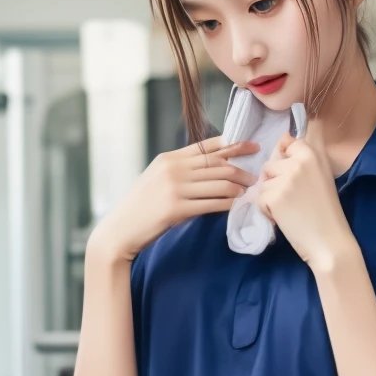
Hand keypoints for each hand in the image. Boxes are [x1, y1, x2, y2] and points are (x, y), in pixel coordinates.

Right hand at [90, 139, 258, 261]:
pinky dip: (227, 204)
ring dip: (237, 187)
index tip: (252, 146)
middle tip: (255, 176)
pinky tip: (236, 205)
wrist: (120, 230)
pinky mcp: (176, 209)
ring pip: (217, 183)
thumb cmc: (140, 208)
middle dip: (241, 169)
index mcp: (169, 159)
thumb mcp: (157, 180)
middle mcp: (173, 169)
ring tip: (248, 191)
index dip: (233, 145)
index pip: (207, 147)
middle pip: (216, 165)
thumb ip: (180, 171)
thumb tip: (209, 170)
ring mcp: (174, 188)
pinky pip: (211, 203)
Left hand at [257, 124, 355, 270]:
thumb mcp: (321, 175)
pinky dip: (266, 211)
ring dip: (270, 197)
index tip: (291, 176)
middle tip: (293, 199)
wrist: (329, 240)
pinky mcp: (273, 196)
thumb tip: (284, 139)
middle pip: (270, 165)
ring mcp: (285, 178)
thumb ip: (304, 157)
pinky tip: (282, 218)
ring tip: (288, 210)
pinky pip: (259, 199)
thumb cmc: (326, 211)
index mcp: (311, 153)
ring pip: (263, 183)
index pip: (286, 142)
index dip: (283, 159)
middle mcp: (298, 161)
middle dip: (275, 182)